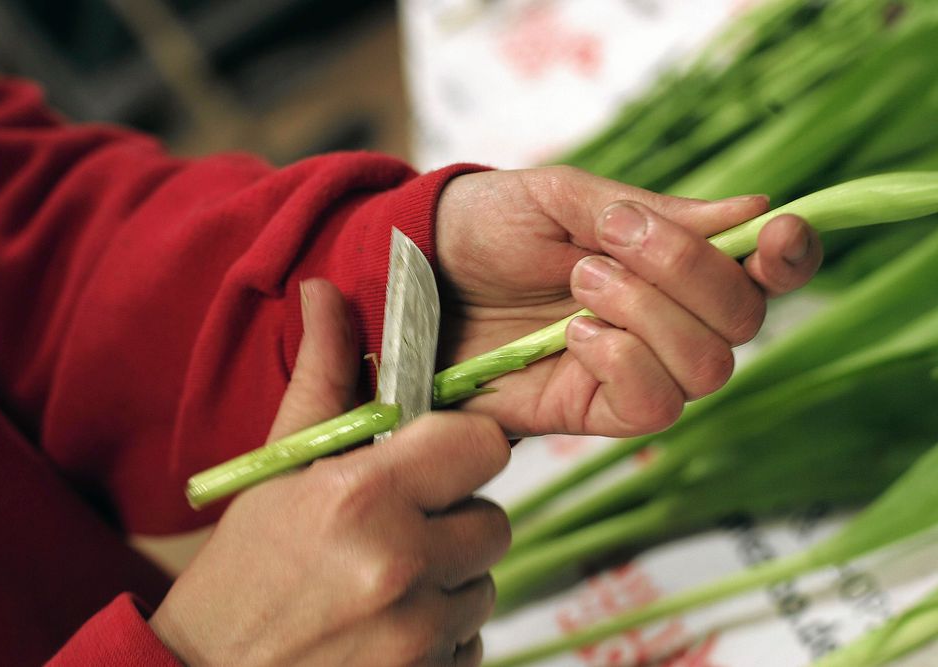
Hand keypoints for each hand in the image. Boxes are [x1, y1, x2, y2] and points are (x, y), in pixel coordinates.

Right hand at [149, 279, 510, 665]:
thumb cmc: (242, 571)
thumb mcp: (279, 470)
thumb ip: (323, 380)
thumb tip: (324, 290)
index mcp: (363, 496)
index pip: (483, 445)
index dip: (461, 449)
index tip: (433, 461)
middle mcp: (401, 564)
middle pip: (493, 519)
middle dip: (453, 520)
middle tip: (396, 528)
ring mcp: (418, 634)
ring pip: (485, 583)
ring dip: (448, 580)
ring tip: (383, 581)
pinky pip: (474, 640)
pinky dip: (442, 633)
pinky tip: (388, 628)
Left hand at [435, 166, 821, 437]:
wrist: (417, 277)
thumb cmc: (486, 227)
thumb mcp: (562, 197)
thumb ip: (650, 211)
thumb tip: (749, 212)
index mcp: (671, 260)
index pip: (763, 270)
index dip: (789, 257)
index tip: (776, 234)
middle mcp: (667, 319)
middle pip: (744, 321)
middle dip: (687, 275)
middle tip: (607, 246)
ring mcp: (634, 367)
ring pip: (708, 367)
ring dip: (647, 314)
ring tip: (579, 283)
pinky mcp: (595, 411)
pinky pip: (653, 407)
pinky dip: (623, 361)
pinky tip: (575, 336)